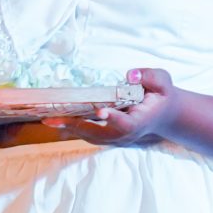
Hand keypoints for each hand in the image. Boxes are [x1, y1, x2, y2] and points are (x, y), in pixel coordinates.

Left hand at [43, 67, 178, 146]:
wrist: (163, 114)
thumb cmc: (161, 95)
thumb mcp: (163, 81)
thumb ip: (150, 77)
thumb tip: (130, 75)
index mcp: (140, 121)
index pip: (126, 123)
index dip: (114, 119)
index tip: (102, 112)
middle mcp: (126, 133)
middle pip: (100, 134)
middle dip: (77, 126)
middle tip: (54, 118)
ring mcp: (116, 137)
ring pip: (91, 135)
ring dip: (70, 128)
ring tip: (49, 119)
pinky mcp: (107, 135)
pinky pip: (88, 132)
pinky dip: (72, 126)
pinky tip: (55, 118)